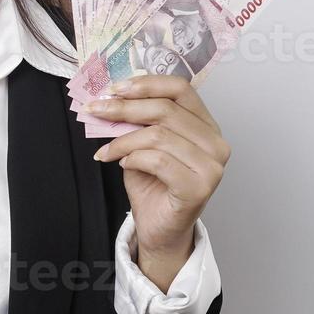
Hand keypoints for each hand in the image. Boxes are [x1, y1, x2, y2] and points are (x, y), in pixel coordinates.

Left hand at [83, 75, 229, 268]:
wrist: (159, 229)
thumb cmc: (153, 185)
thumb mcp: (142, 144)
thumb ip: (137, 120)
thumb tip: (112, 97)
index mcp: (206, 125)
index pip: (181, 89)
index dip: (146, 84)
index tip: (115, 88)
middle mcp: (216, 142)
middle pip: (166, 109)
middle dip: (125, 108)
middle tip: (97, 111)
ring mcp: (212, 166)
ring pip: (159, 136)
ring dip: (123, 140)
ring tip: (107, 151)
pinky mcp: (199, 187)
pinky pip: (158, 161)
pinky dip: (133, 159)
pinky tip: (123, 165)